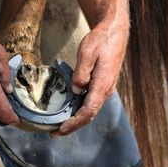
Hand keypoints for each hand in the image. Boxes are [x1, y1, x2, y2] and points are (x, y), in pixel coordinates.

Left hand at [50, 21, 127, 136]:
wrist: (113, 32)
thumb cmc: (101, 40)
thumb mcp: (87, 53)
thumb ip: (81, 73)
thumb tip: (76, 90)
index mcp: (102, 84)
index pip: (88, 110)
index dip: (74, 122)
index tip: (61, 129)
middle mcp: (105, 90)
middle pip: (88, 115)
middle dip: (72, 127)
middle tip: (54, 134)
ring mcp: (104, 89)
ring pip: (89, 110)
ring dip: (75, 121)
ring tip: (58, 127)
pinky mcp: (101, 86)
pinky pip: (90, 103)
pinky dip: (78, 111)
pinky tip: (68, 113)